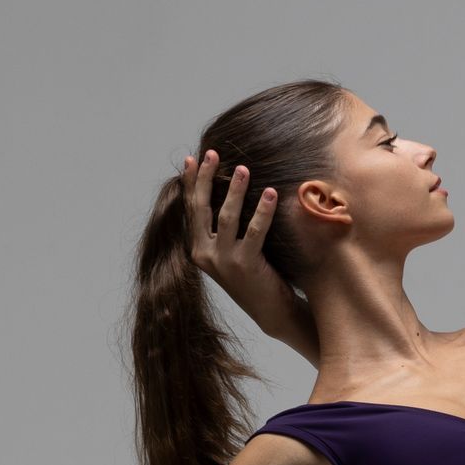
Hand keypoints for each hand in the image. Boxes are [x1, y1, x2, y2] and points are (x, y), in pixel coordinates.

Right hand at [182, 151, 318, 360]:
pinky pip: (254, 231)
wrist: (272, 311)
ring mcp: (223, 262)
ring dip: (236, 190)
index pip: (192, 210)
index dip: (192, 183)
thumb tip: (230, 189)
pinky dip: (263, 210)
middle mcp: (205, 255)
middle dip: (206, 178)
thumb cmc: (257, 276)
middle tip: (212, 153)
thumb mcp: (233, 251)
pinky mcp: (245, 265)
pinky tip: (271, 194)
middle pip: (202, 209)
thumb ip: (224, 229)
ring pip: (226, 217)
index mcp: (198, 250)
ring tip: (244, 169)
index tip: (193, 159)